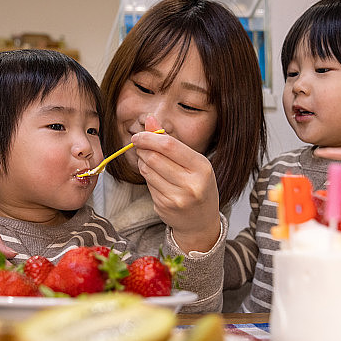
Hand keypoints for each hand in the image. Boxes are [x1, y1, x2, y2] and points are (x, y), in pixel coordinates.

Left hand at [131, 118, 220, 252]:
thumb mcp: (192, 161)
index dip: (149, 138)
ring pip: (147, 171)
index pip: (169, 146)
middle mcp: (191, 184)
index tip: (138, 135)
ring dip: (142, 162)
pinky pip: (147, 184)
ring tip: (148, 160)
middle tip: (140, 146)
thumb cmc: (198, 185)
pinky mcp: (164, 206)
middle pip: (154, 158)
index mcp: (202, 168)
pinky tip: (155, 177)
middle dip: (142, 149)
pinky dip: (146, 176)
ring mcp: (177, 198)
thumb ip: (170, 140)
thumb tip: (150, 119)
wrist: (201, 221)